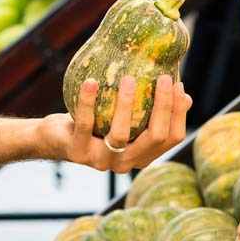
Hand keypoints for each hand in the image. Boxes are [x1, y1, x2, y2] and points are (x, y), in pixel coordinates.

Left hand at [39, 75, 190, 172]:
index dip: (179, 113)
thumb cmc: (96, 122)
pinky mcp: (77, 153)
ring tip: (128, 78)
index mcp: (142, 155)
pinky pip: (85, 124)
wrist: (55, 138)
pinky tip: (91, 81)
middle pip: (154, 137)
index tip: (179, 85)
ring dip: (126, 104)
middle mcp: (126, 163)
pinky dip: (88, 102)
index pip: (171, 138)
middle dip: (163, 106)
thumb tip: (184, 91)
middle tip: (164, 77)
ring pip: (120, 135)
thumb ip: (148, 109)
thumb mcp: (125, 116)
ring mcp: (102, 161)